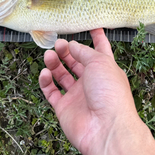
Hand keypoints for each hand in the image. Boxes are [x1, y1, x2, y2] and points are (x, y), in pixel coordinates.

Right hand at [39, 28, 138, 154]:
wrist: (105, 128)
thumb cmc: (110, 93)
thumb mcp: (100, 62)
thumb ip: (83, 51)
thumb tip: (72, 45)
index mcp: (105, 69)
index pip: (101, 49)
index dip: (96, 37)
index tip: (92, 26)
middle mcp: (91, 82)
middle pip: (76, 61)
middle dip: (67, 51)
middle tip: (59, 43)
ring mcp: (77, 95)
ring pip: (62, 75)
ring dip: (54, 63)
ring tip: (49, 55)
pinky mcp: (64, 108)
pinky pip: (51, 91)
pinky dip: (46, 81)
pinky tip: (45, 73)